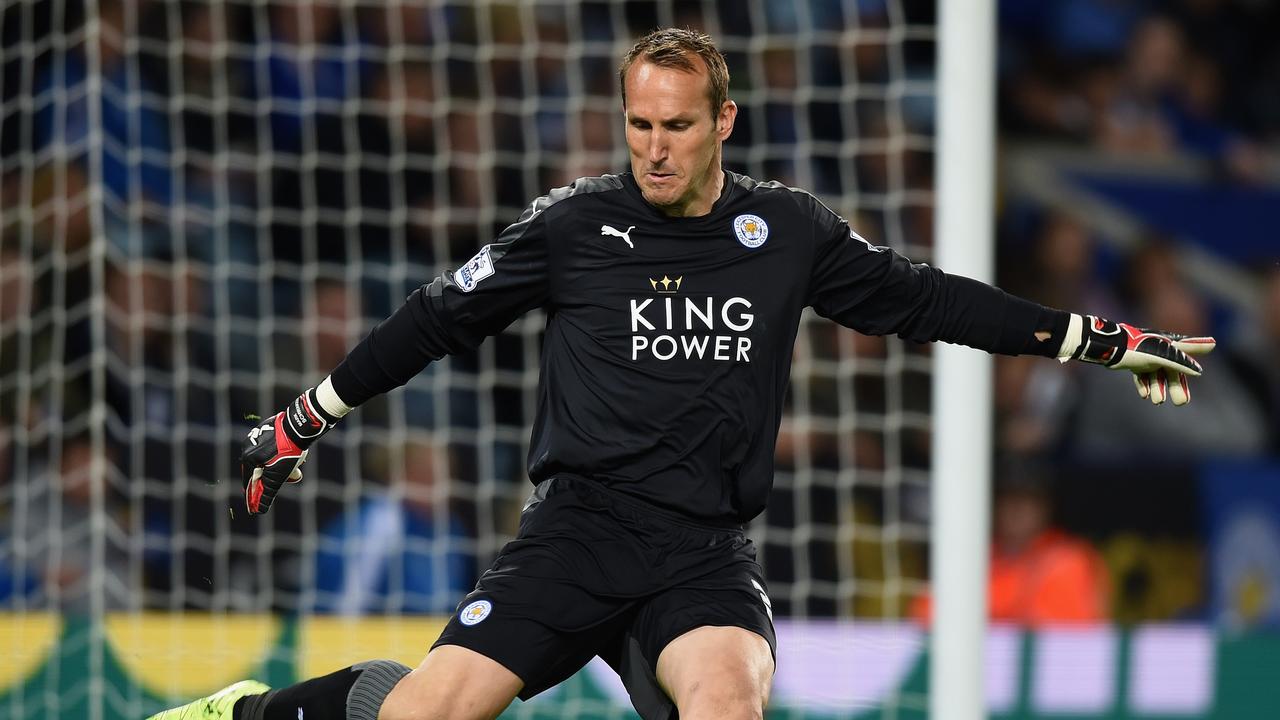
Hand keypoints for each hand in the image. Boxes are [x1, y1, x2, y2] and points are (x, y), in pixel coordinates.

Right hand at [239, 388, 336, 513]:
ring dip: (279, 467)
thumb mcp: (277, 476)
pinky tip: (295, 458)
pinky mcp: (270, 429)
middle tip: (278, 488)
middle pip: (259, 469)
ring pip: (268, 458)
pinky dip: (282, 456)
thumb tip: (260, 509)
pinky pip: (273, 447)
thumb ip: (268, 491)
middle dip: (270, 480)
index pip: (249, 480)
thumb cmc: (287, 452)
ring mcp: (259, 436)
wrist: (299, 426)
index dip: (252, 495)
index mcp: (248, 457)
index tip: (253, 507)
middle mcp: (249, 445)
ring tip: (294, 471)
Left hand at [1066, 315, 1215, 405]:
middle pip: (1172, 370)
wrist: (1109, 347)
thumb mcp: (1163, 356)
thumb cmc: (1137, 349)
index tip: (1203, 365)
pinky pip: (1142, 375)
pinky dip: (1144, 385)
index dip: (1193, 362)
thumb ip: (1183, 360)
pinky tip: (1144, 396)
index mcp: (1169, 344)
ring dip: (1158, 388)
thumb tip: (1206, 358)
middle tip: (1181, 403)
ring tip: (1157, 402)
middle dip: (1176, 386)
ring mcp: (1146, 355)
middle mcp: (1159, 348)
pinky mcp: (1133, 360)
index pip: (1186, 353)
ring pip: (1156, 375)